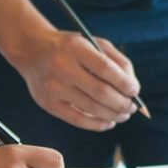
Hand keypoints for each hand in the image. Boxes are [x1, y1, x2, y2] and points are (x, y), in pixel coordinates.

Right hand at [10, 28, 138, 130]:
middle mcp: (62, 66)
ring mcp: (53, 87)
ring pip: (91, 108)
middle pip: (100, 92)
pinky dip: (97, 125)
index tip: (135, 91)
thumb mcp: (92, 43)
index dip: (124, 83)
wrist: (32, 50)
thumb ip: (116, 61)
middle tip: (132, 107)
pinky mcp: (48, 103)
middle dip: (122, 103)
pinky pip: (77, 120)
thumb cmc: (70, 48)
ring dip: (113, 115)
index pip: (105, 69)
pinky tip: (108, 122)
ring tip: (123, 115)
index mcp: (75, 47)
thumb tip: (132, 88)